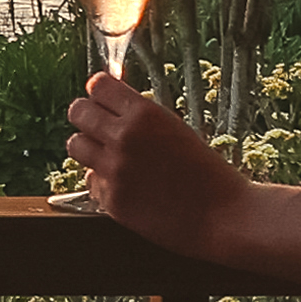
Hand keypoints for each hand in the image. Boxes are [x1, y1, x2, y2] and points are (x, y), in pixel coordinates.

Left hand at [62, 75, 239, 254]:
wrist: (224, 215)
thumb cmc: (207, 172)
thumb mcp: (176, 129)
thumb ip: (141, 117)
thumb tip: (111, 100)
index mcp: (145, 114)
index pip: (98, 85)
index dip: (99, 93)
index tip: (103, 100)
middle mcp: (124, 138)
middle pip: (78, 111)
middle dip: (87, 117)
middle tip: (99, 127)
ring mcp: (115, 170)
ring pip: (75, 145)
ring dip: (89, 149)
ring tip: (110, 157)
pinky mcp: (111, 200)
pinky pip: (90, 180)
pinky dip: (103, 183)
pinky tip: (126, 186)